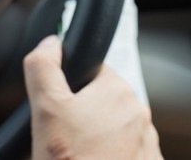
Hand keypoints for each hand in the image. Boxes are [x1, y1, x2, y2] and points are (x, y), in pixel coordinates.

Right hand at [24, 35, 162, 159]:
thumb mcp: (45, 110)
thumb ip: (44, 68)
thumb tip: (50, 42)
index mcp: (117, 90)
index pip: (93, 72)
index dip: (70, 88)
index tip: (59, 109)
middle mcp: (139, 112)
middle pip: (103, 102)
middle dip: (83, 116)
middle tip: (64, 138)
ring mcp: (146, 141)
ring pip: (114, 130)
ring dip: (98, 139)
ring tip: (78, 155)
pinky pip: (126, 153)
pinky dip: (111, 158)